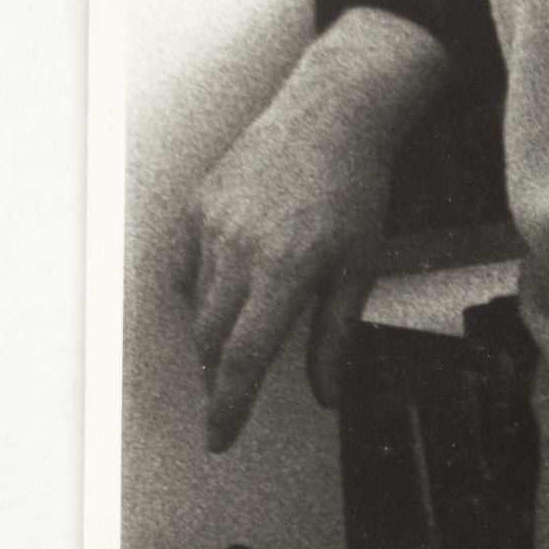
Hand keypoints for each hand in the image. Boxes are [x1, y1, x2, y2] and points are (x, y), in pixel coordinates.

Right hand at [182, 10, 451, 448]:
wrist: (334, 112)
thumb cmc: (356, 187)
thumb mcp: (360, 267)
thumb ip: (336, 336)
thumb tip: (325, 393)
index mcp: (283, 269)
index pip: (243, 359)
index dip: (229, 407)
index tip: (219, 437)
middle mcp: (238, 247)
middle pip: (211, 339)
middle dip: (218, 378)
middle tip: (232, 401)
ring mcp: (212, 222)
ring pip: (198, 306)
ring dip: (213, 337)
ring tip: (237, 349)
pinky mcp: (199, 204)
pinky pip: (188, 267)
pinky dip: (204, 292)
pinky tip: (230, 297)